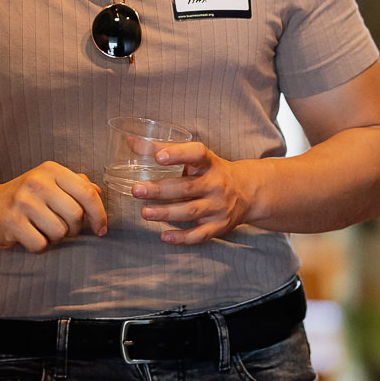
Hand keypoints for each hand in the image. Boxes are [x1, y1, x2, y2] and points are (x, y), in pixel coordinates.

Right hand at [0, 162, 106, 252]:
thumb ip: (74, 184)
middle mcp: (37, 181)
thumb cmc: (22, 198)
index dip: (99, 214)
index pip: (87, 193)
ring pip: (60, 232)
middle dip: (73, 229)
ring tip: (41, 230)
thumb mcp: (47, 183)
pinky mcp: (12, 221)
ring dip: (55, 238)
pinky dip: (38, 246)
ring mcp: (23, 201)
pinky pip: (41, 244)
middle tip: (61, 228)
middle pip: (76, 215)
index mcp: (51, 170)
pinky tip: (29, 237)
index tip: (101, 229)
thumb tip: (98, 191)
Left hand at [131, 141, 262, 244]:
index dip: (178, 154)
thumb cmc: (212, 171)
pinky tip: (164, 235)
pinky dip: (182, 237)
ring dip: (166, 213)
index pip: (196, 154)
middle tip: (136, 190)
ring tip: (144, 212)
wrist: (248, 192)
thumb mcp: (195, 157)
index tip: (159, 157)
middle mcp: (216, 184)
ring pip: (190, 211)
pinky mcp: (219, 226)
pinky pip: (199, 234)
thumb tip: (130, 143)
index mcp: (209, 163)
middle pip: (186, 187)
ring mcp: (218, 206)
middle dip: (160, 190)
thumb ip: (164, 149)